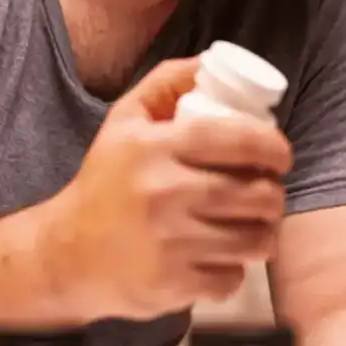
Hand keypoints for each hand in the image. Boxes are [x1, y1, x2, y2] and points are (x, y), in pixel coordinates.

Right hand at [55, 57, 292, 319]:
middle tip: (267, 194)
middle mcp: (164, 192)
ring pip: (254, 240)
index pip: (238, 139)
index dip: (274, 147)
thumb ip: (166, 82)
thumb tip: (212, 61)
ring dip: (264, 234)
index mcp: (155, 146)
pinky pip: (231, 278)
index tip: (280, 156)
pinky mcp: (172, 285)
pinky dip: (233, 271)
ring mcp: (169, 243)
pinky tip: (220, 259)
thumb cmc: (105, 181)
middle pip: (257, 194)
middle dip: (274, 195)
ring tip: (254, 227)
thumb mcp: (125, 120)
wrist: (65, 253)